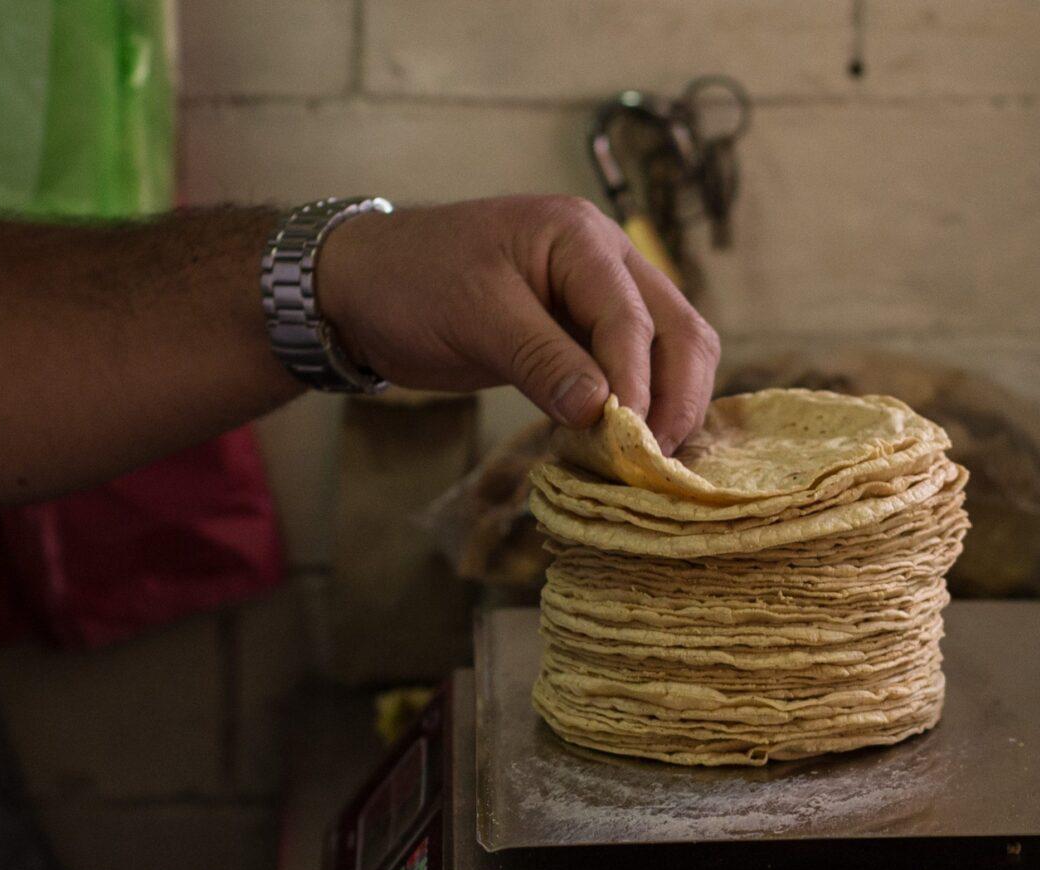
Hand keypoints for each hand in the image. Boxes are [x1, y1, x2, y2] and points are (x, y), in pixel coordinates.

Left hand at [314, 195, 721, 449]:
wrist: (362, 285)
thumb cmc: (410, 284)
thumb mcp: (474, 318)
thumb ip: (541, 360)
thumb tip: (603, 411)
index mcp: (578, 237)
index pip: (630, 316)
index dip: (638, 380)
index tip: (633, 440)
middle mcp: (604, 259)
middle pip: (677, 327)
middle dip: (677, 394)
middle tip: (659, 459)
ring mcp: (598, 296)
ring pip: (668, 349)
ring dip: (669, 402)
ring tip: (652, 460)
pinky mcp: (581, 334)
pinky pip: (632, 369)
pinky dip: (639, 406)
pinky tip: (628, 447)